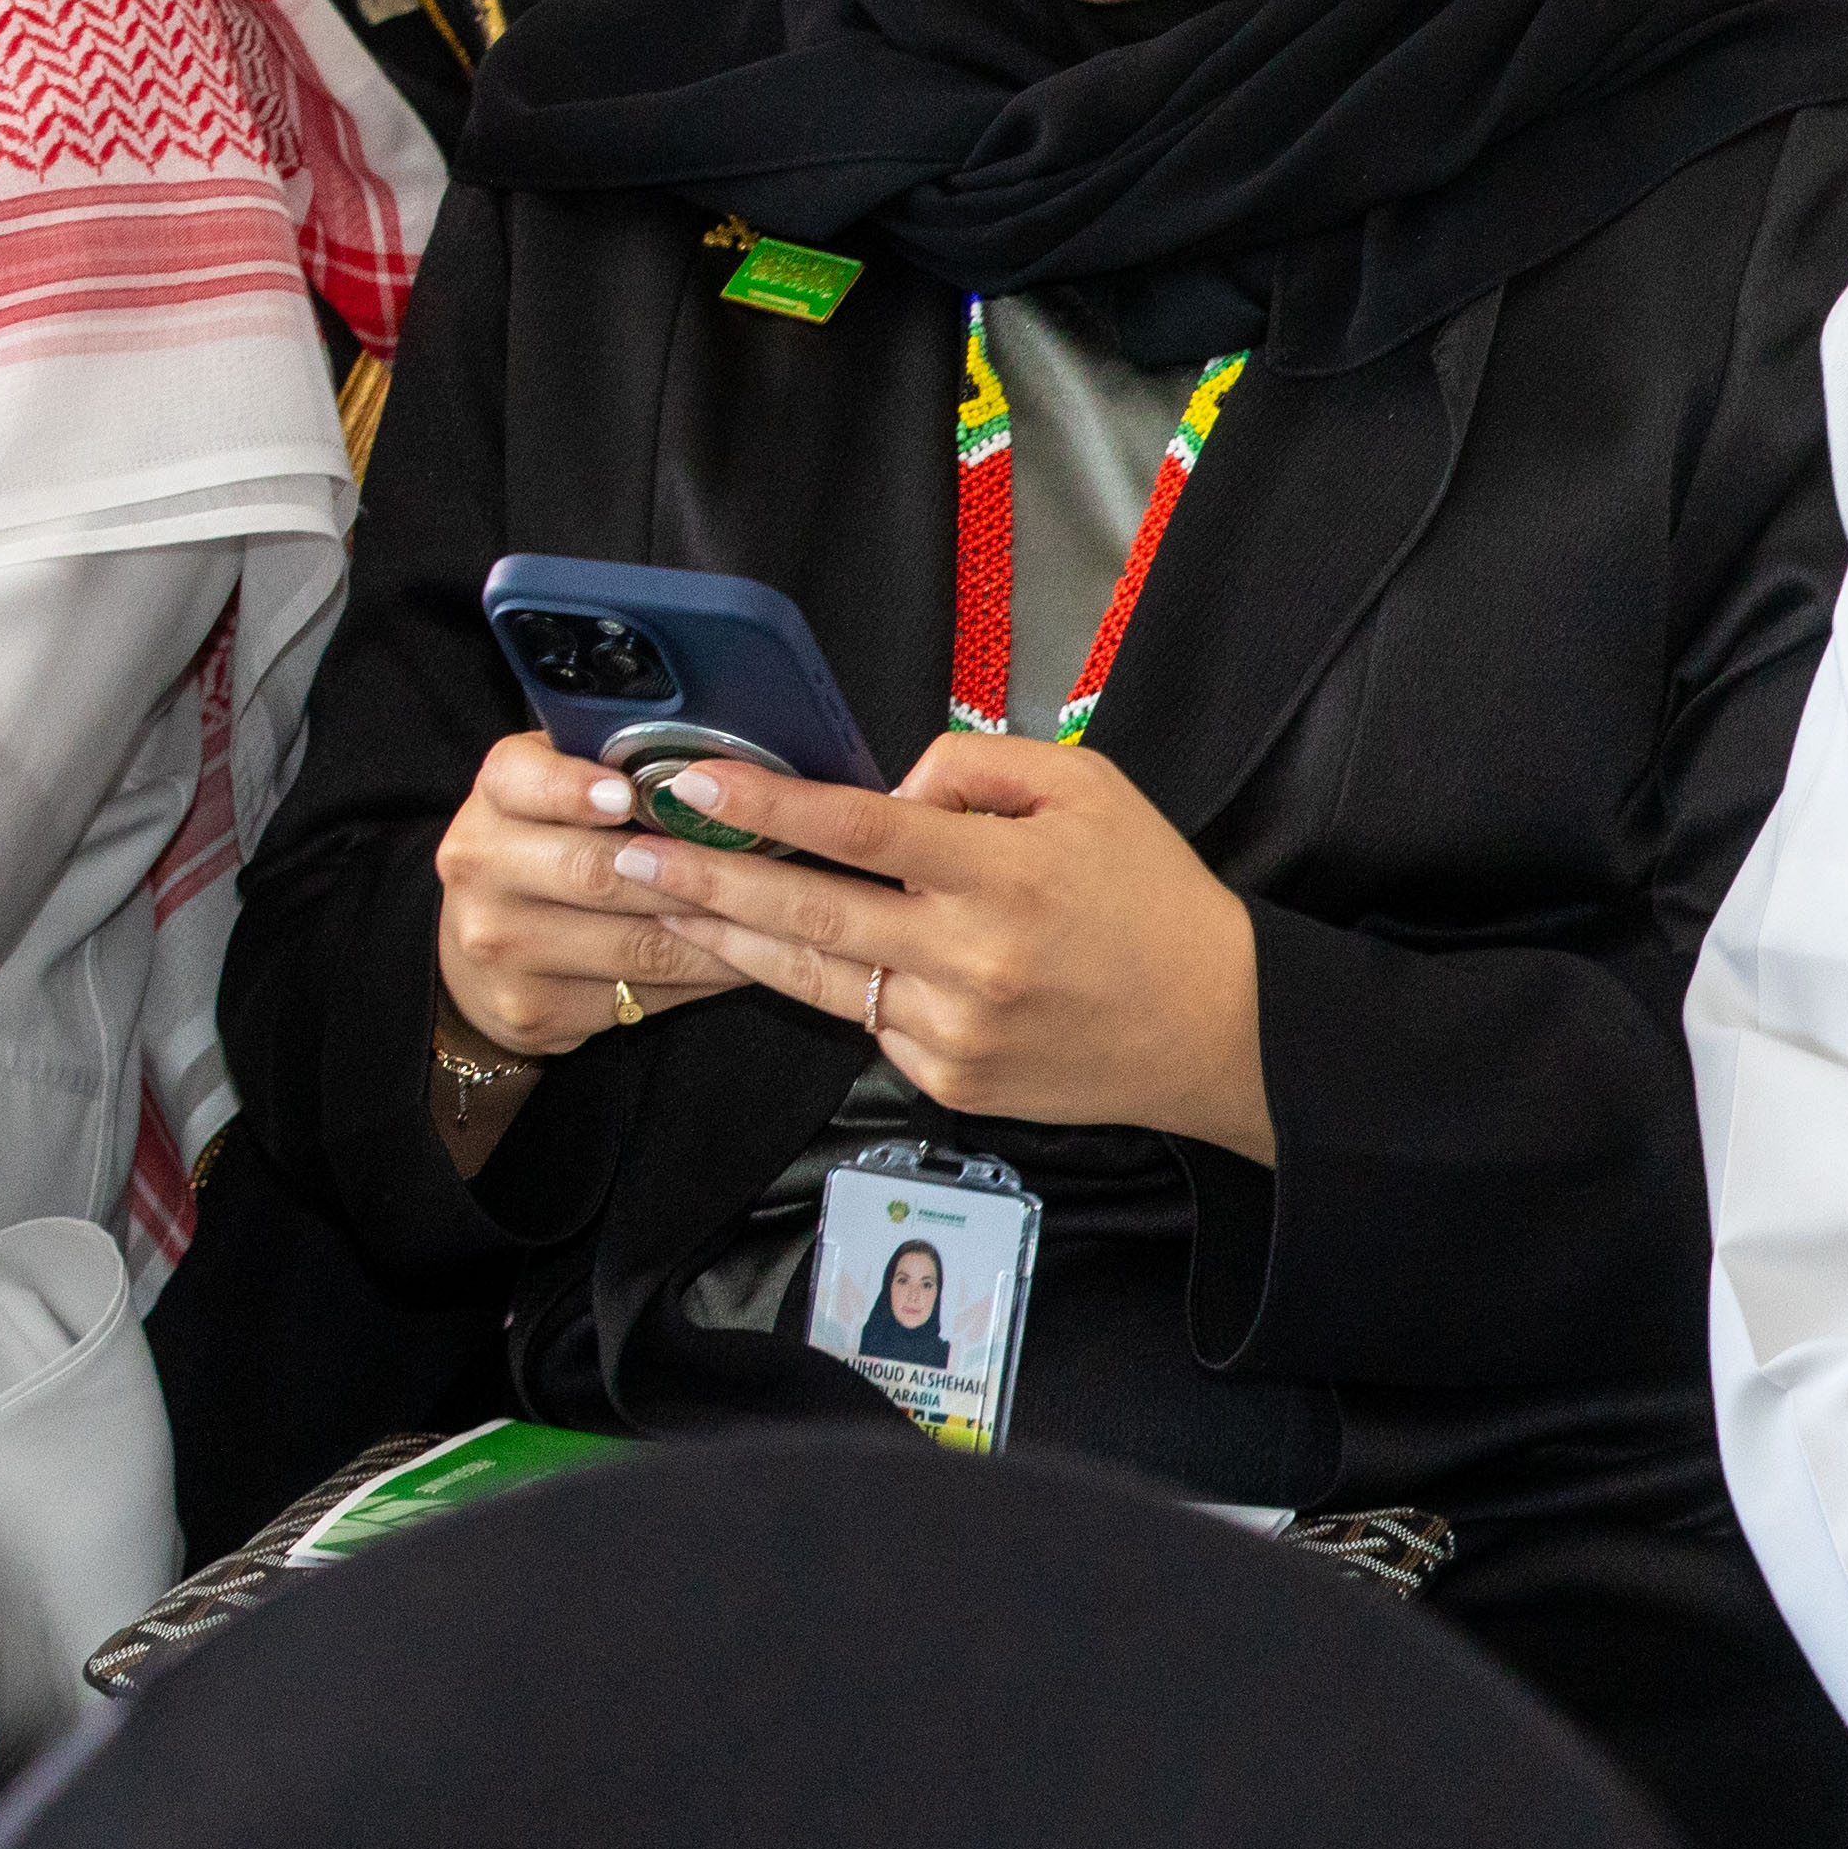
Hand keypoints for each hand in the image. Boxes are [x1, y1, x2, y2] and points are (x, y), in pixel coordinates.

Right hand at [433, 732, 754, 1060]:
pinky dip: (708, 977)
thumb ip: (622, 763)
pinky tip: (750, 959)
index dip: (573, 789)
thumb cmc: (559, 846)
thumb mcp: (571, 788)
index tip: (627, 795)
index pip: (521, 778)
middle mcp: (478, 865)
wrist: (488, 953)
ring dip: (722, 931)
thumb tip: (725, 759)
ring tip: (783, 915)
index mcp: (496, 795)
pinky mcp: (530, 1008)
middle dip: (697, 872)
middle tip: (770, 865)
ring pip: (637, 943)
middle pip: (598, 872)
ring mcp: (498, 943)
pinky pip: (643, 994)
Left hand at [600, 734, 1276, 1160]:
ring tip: (666, 902)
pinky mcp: (949, 1079)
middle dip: (705, 878)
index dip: (769, 803)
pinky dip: (838, 983)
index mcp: (1005, 874)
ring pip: (814, 975)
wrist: (1218, 1027)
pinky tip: (813, 954)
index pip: (861, 829)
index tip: (691, 783)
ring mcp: (953, 1028)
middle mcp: (970, 957)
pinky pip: (868, 1020)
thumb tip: (884, 793)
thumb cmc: (1153, 895)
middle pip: (807, 910)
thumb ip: (978, 769)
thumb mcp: (1090, 790)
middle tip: (629, 852)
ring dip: (730, 936)